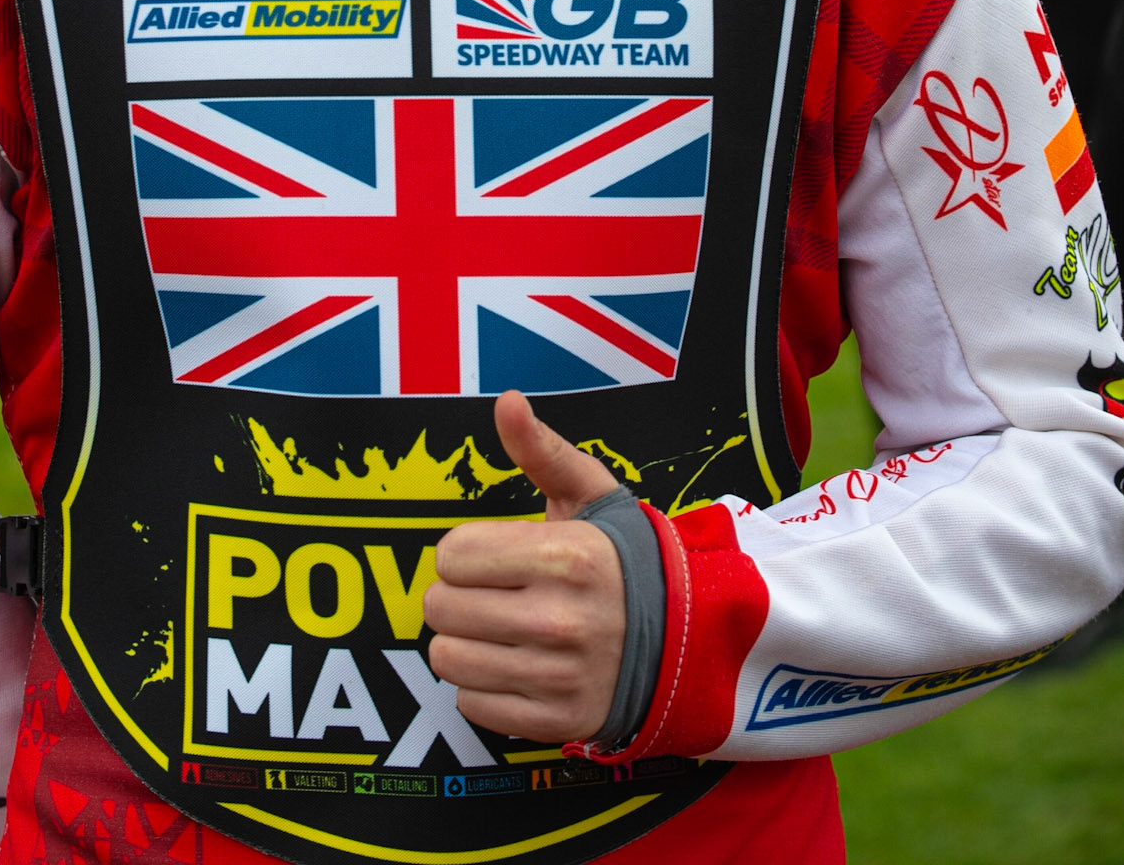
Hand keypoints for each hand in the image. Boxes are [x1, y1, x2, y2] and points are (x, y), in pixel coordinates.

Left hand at [423, 389, 625, 745]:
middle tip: (488, 591)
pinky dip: (482, 686)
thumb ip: (541, 449)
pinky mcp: (557, 721)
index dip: (462, 551)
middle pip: (441, 607)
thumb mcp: (591, 494)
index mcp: (565, 556)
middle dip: (455, 594)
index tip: (488, 554)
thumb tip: (507, 402)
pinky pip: (472, 704)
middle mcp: (560, 620)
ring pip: (448, 658)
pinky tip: (513, 663)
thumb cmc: (622, 559)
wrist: (682, 638)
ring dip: (461, 641)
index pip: (452, 554)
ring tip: (494, 627)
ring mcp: (559, 676)